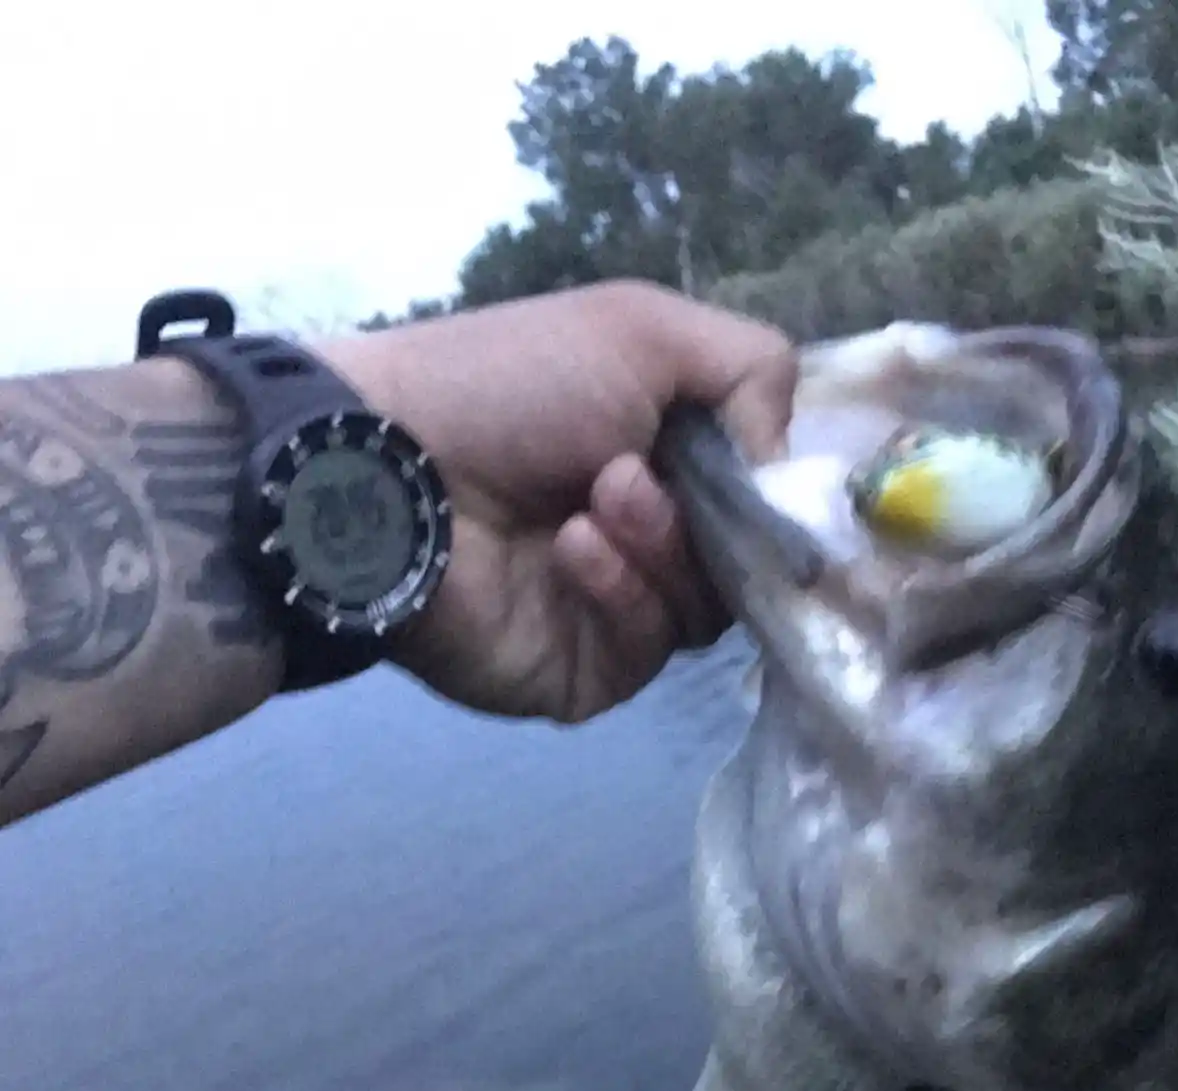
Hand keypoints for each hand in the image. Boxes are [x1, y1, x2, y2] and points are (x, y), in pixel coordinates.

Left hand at [321, 281, 796, 722]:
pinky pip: (651, 648)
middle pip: (747, 560)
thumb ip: (753, 372)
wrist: (388, 466)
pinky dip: (623, 592)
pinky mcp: (590, 672)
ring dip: (663, 545)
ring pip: (708, 607)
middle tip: (636, 474)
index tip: (765, 473)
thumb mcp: (644, 330)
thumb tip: (787, 468)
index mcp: (671, 462)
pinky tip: (572, 549)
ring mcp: (622, 611)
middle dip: (707, 515)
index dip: (776, 490)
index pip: (765, 497)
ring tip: (597, 499)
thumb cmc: (511, 385)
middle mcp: (656, 540)